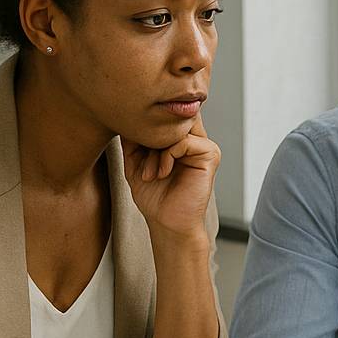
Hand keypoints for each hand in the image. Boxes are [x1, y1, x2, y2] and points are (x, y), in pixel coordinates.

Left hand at [123, 115, 219, 241]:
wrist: (167, 222)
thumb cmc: (154, 196)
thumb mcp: (135, 161)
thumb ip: (133, 138)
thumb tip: (126, 114)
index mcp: (180, 138)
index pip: (162, 115)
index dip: (143, 127)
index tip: (131, 149)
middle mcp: (194, 138)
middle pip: (169, 116)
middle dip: (149, 137)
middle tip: (139, 160)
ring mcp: (204, 145)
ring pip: (176, 128)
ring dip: (155, 150)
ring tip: (149, 173)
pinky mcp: (211, 155)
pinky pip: (184, 141)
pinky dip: (167, 157)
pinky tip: (162, 173)